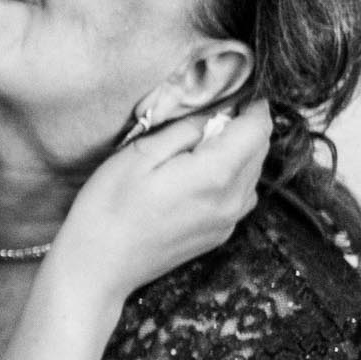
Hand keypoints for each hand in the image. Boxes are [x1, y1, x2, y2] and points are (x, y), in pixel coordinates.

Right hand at [46, 101, 269, 302]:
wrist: (99, 268)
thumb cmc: (108, 208)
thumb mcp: (138, 155)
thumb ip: (183, 130)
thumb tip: (212, 115)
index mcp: (216, 174)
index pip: (258, 128)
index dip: (251, 104)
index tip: (234, 92)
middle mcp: (232, 199)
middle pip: (261, 149)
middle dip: (244, 126)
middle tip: (210, 115)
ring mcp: (228, 221)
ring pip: (254, 173)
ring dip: (238, 152)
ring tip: (201, 146)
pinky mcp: (219, 235)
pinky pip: (240, 196)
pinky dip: (230, 177)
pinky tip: (197, 176)